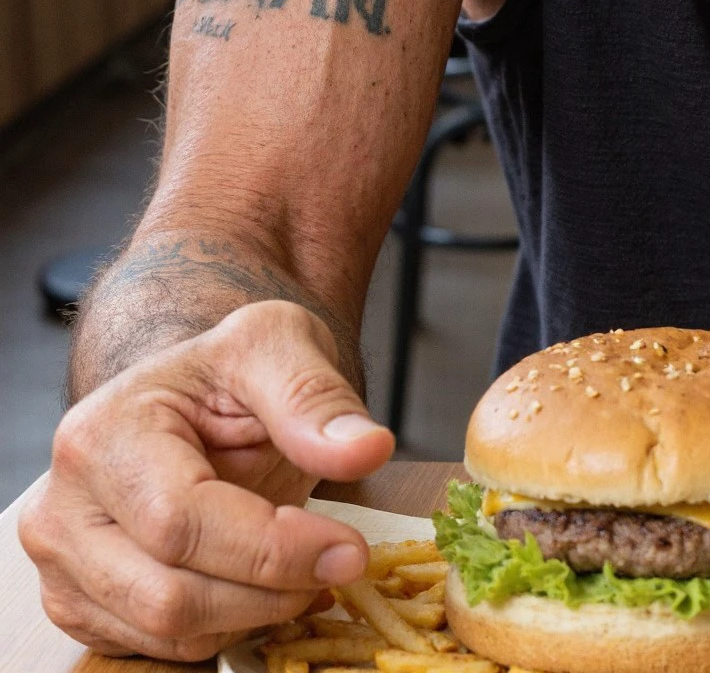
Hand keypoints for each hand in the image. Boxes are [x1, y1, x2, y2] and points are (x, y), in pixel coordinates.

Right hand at [20, 299, 394, 661]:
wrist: (189, 396)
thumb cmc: (225, 371)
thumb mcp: (278, 347)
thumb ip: (316, 398)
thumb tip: (366, 449)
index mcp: (100, 435)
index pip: (182, 522)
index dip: (272, 549)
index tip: (348, 550)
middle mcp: (63, 508)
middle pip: (169, 596)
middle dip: (271, 591)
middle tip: (340, 563)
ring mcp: (63, 566)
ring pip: (166, 633)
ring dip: (255, 613)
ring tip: (307, 567)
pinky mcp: (80, 605)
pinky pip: (160, 648)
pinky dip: (227, 627)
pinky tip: (266, 584)